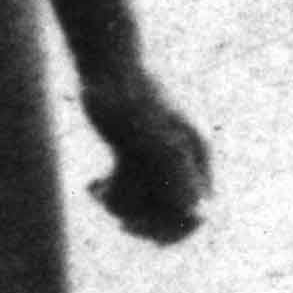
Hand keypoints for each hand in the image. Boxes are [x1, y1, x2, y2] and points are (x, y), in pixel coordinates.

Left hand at [83, 75, 212, 245]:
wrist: (106, 62)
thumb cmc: (127, 94)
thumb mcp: (149, 134)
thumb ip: (175, 172)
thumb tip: (200, 212)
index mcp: (196, 157)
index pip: (194, 214)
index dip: (168, 230)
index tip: (132, 227)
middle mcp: (183, 160)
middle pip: (169, 214)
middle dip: (140, 218)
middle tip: (111, 209)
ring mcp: (159, 157)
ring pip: (145, 204)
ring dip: (120, 206)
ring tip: (97, 190)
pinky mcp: (136, 153)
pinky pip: (130, 190)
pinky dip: (111, 194)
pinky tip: (93, 187)